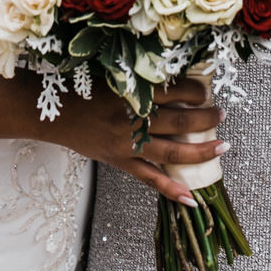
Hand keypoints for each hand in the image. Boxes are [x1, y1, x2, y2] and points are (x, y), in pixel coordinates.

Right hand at [43, 78, 224, 207]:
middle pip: (179, 122)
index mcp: (131, 92)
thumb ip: (139, 76)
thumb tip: (173, 77)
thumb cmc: (80, 87)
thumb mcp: (111, 73)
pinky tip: (192, 197)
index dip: (195, 92)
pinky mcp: (119, 161)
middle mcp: (132, 119)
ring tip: (221, 146)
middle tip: (220, 114)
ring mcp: (126, 144)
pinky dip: (171, 189)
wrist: (49, 111)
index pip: (174, 92)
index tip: (205, 90)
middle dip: (205, 119)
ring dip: (200, 151)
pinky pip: (149, 178)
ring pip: (172, 152)